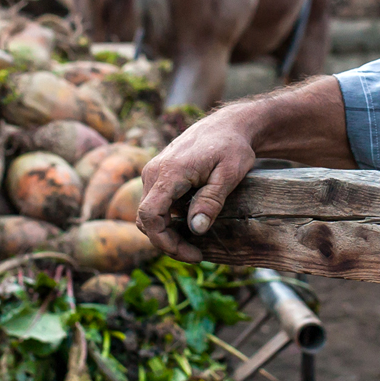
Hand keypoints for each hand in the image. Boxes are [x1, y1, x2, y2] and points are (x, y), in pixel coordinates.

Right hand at [134, 106, 260, 260]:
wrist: (227, 125)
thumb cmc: (232, 147)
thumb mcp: (229, 174)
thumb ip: (211, 201)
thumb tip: (195, 229)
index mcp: (169, 172)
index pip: (150, 215)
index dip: (166, 242)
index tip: (192, 254)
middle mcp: (153, 172)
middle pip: (147, 220)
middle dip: (168, 243)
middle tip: (197, 255)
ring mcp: (153, 173)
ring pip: (148, 215)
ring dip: (167, 234)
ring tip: (194, 244)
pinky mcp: (158, 176)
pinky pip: (155, 205)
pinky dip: (168, 221)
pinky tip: (191, 226)